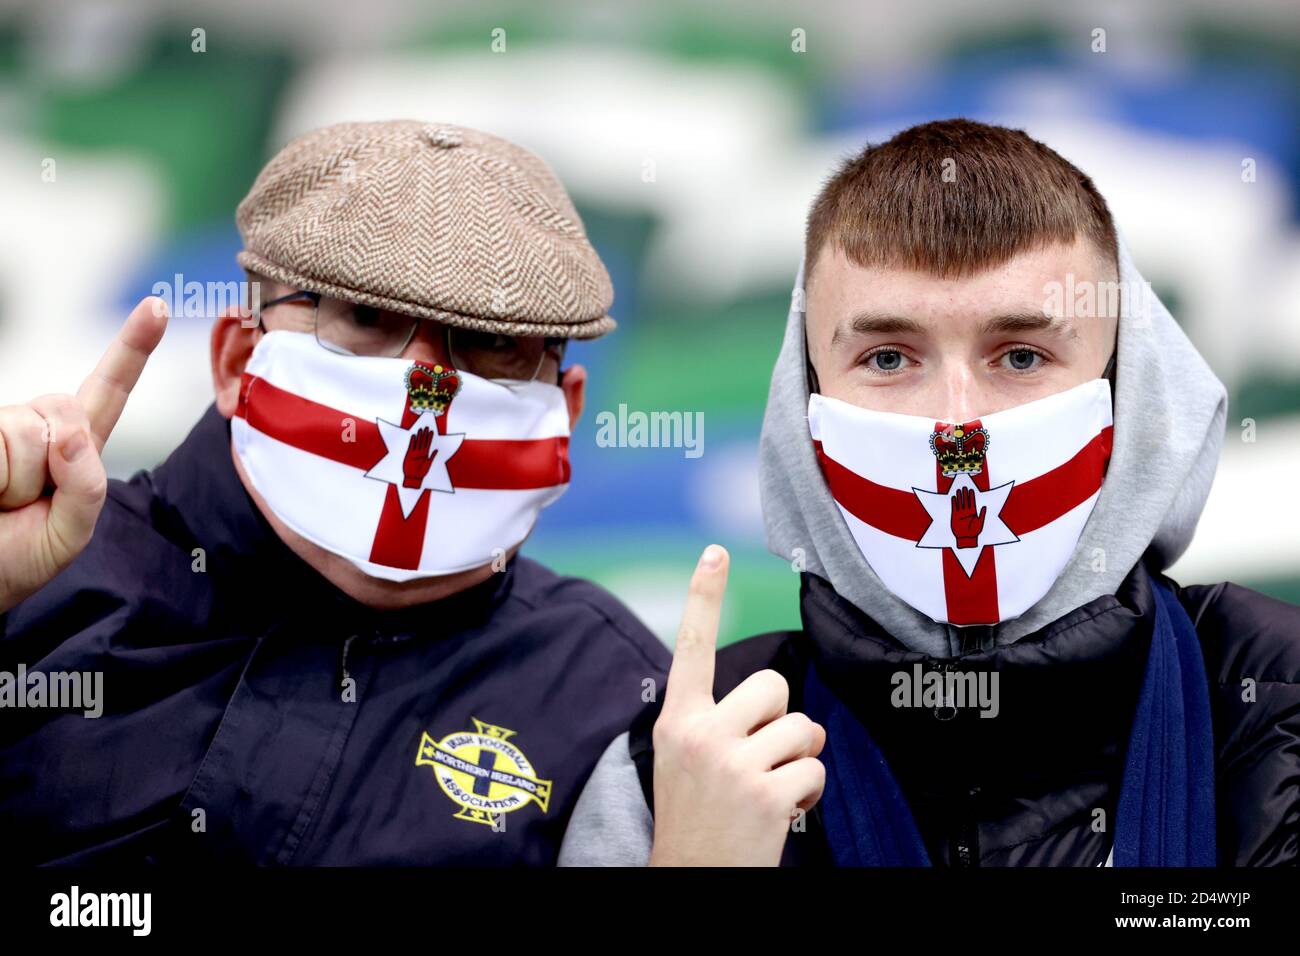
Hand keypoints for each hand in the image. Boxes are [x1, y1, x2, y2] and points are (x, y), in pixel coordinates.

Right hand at [0, 298, 167, 613]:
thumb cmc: (17, 556)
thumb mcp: (71, 533)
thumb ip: (87, 487)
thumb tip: (72, 432)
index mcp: (76, 444)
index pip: (109, 389)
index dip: (133, 346)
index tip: (157, 305)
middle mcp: (35, 423)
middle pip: (65, 412)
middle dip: (51, 467)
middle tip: (24, 503)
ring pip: (24, 434)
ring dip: (16, 482)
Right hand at [402, 427, 435, 487]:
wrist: (413, 478)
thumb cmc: (422, 473)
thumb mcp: (428, 464)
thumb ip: (432, 457)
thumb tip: (436, 450)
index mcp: (426, 454)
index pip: (428, 444)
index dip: (430, 437)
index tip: (432, 431)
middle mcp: (420, 452)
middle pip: (423, 441)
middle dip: (425, 434)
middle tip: (426, 427)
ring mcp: (414, 453)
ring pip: (417, 442)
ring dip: (419, 436)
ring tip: (420, 429)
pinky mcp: (409, 454)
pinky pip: (411, 446)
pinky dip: (412, 441)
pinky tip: (414, 436)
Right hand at [647, 544, 826, 865]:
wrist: (690, 878)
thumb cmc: (694, 817)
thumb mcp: (682, 758)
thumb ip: (714, 721)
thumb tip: (775, 701)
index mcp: (676, 720)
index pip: (691, 648)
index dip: (703, 596)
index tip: (713, 551)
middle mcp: (702, 734)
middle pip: (772, 686)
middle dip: (780, 718)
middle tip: (759, 755)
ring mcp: (734, 763)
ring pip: (802, 726)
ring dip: (797, 758)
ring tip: (769, 788)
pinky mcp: (767, 793)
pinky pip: (814, 767)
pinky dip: (807, 791)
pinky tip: (780, 813)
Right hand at [950, 485, 985, 548]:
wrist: (966, 538)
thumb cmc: (974, 532)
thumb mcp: (980, 523)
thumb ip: (982, 515)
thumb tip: (984, 507)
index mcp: (973, 513)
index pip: (972, 502)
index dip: (972, 496)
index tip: (971, 490)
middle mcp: (967, 512)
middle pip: (966, 501)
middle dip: (965, 494)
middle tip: (964, 487)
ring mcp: (960, 514)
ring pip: (960, 503)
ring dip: (959, 497)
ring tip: (958, 490)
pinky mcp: (954, 516)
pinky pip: (954, 508)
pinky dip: (954, 503)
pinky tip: (954, 497)